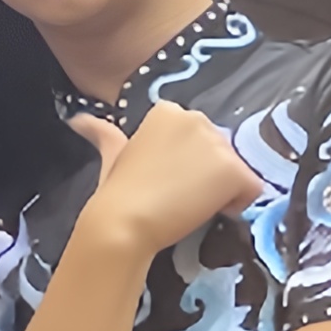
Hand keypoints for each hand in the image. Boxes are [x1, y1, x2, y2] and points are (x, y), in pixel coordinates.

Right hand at [67, 102, 259, 255]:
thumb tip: (78, 120)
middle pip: (220, 151)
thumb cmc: (115, 190)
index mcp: (168, 111)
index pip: (198, 137)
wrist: (123, 220)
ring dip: (220, 190)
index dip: (186, 163)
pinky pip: (252, 189)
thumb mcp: (113, 154)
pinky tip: (208, 211)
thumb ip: (104, 133)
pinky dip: (237, 204)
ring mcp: (217, 144)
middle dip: (206, 173)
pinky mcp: (233, 170)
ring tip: (190, 204)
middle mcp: (196, 118)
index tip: (165, 179)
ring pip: (236, 170)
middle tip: (178, 195)